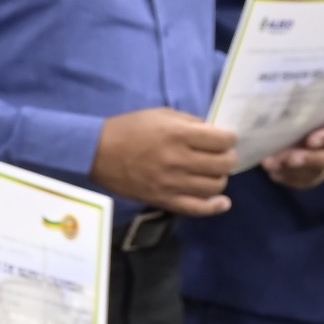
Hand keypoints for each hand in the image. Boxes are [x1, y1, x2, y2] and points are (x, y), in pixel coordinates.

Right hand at [91, 107, 237, 215]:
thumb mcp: (159, 114)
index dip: (229, 138)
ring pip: (215, 186)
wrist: (94, 152)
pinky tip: (221, 201)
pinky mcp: (163, 200)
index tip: (224, 139)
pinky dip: (215, 206)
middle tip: (219, 155)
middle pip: (224, 163)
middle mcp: (178, 159)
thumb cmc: (127, 129)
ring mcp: (171, 183)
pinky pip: (198, 209)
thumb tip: (214, 134)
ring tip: (209, 173)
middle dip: (227, 157)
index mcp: (177, 134)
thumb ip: (189, 122)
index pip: (223, 140)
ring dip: (219, 178)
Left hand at [264, 110, 323, 189]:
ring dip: (294, 171)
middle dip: (309, 159)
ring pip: (319, 172)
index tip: (311, 140)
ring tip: (272, 166)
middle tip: (289, 159)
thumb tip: (276, 108)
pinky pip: (307, 182)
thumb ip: (296, 107)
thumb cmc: (299, 108)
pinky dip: (290, 179)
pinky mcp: (317, 174)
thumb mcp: (300, 104)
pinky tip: (275, 174)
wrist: (292, 121)